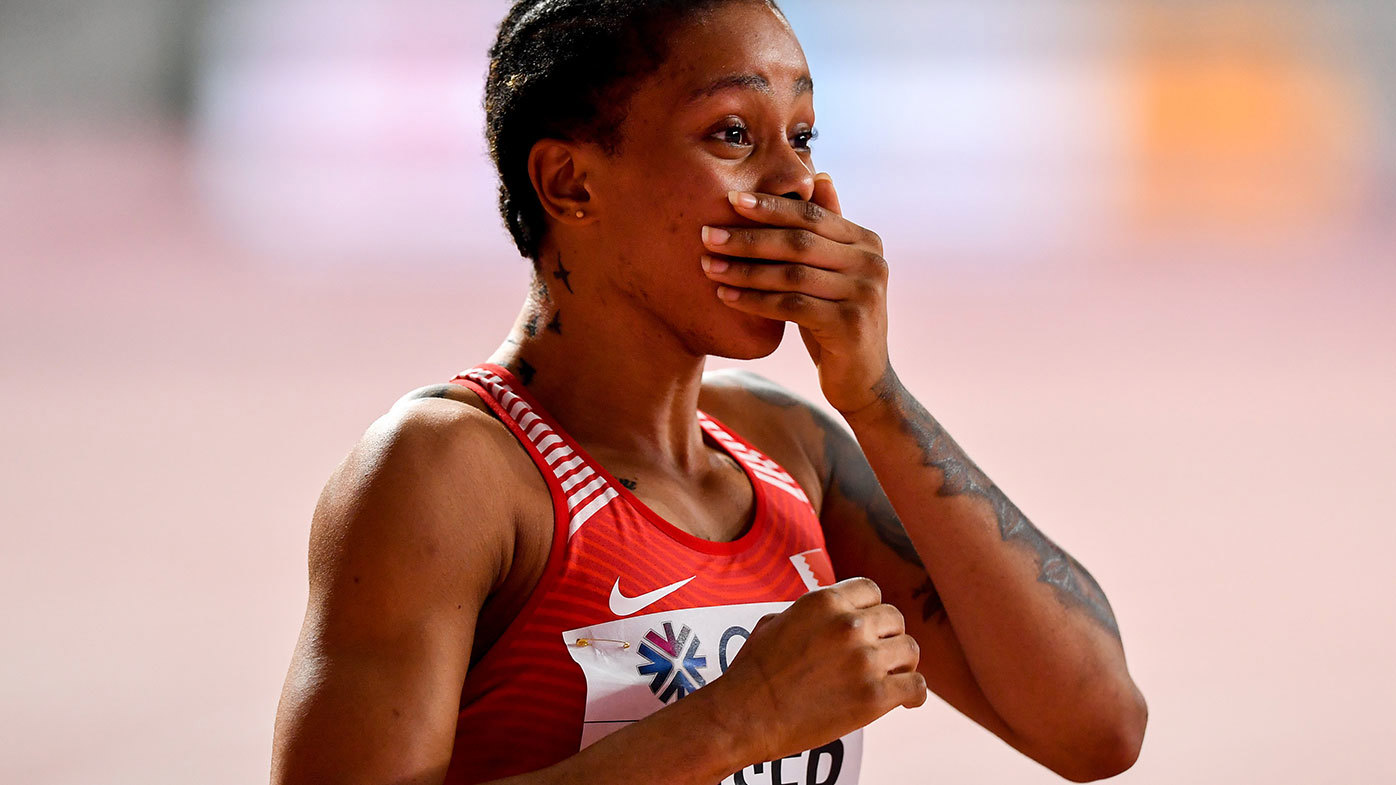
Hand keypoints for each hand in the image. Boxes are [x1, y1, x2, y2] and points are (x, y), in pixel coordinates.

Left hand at [701, 174, 890, 414]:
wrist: (862, 379)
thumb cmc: (837, 320)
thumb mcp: (834, 272)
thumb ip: (828, 229)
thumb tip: (820, 176)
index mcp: (866, 241)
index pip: (811, 215)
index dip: (770, 206)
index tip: (730, 199)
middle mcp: (872, 262)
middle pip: (798, 241)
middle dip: (748, 236)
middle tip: (707, 233)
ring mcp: (864, 294)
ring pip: (791, 274)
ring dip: (744, 269)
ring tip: (708, 266)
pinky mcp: (850, 324)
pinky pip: (790, 307)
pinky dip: (754, 300)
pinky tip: (726, 295)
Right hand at [706, 577, 926, 762]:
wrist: (746, 715)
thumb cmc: (753, 672)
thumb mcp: (775, 622)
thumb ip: (809, 614)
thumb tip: (826, 616)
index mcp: (825, 601)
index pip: (871, 590)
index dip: (871, 609)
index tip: (869, 627)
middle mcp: (849, 624)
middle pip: (895, 619)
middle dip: (888, 637)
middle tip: (881, 656)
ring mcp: (864, 659)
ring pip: (910, 650)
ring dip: (903, 664)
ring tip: (893, 678)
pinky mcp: (875, 695)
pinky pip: (916, 686)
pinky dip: (914, 694)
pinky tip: (906, 700)